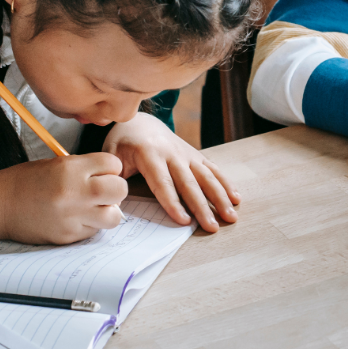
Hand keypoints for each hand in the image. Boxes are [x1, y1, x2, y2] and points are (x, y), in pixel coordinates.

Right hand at [0, 153, 126, 244]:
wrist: (2, 204)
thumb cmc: (30, 181)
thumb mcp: (60, 164)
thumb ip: (89, 169)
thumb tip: (114, 177)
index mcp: (72, 169)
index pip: (114, 164)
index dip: (111, 168)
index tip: (103, 172)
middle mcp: (75, 192)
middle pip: (120, 190)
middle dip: (116, 189)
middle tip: (104, 191)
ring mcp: (72, 216)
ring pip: (114, 216)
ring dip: (108, 212)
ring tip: (93, 207)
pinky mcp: (68, 236)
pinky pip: (94, 231)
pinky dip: (91, 225)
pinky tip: (76, 218)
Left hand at [102, 113, 239, 231]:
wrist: (140, 121)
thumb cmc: (122, 143)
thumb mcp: (110, 156)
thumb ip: (113, 179)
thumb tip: (113, 206)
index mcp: (149, 154)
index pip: (163, 183)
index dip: (174, 203)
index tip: (184, 221)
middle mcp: (173, 153)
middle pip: (190, 183)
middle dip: (203, 207)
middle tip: (214, 227)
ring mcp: (187, 153)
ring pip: (207, 177)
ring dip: (221, 197)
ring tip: (231, 216)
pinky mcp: (196, 154)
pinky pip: (213, 169)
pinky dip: (226, 183)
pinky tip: (236, 198)